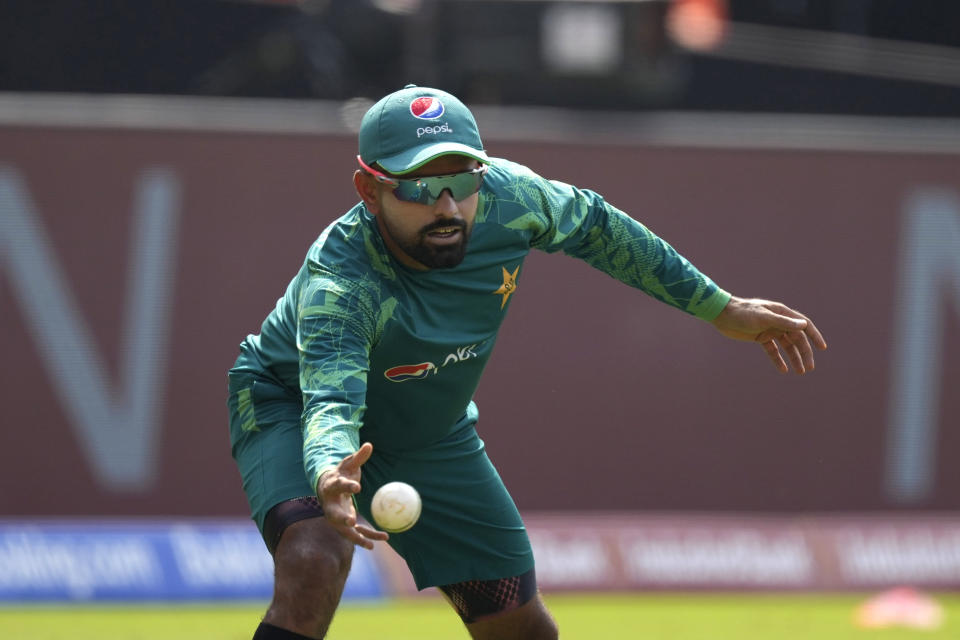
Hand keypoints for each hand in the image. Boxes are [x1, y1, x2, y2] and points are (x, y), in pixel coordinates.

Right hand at [316, 442, 388, 548]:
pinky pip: (354, 533)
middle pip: (333, 513)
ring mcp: (335, 516)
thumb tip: (369, 445)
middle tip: (351, 522)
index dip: (348, 486)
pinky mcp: (342, 524)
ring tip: (370, 544)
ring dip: (355, 536)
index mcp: (332, 486)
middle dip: (342, 518)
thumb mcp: (348, 464)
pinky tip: (380, 540)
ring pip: (343, 529)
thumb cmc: (340, 474)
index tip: (358, 487)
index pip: (339, 485)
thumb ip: (358, 457)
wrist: (326, 487)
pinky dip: (366, 537)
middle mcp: (330, 504)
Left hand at [711, 296, 826, 373]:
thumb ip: (783, 322)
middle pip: (796, 339)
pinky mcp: (760, 337)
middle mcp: (778, 321)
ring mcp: (769, 329)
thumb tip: (803, 326)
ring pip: (786, 346)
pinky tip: (783, 370)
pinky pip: (773, 350)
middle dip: (804, 353)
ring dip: (794, 358)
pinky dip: (778, 360)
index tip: (822, 348)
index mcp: (782, 313)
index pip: (804, 325)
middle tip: (809, 368)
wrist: (722, 315)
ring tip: (800, 372)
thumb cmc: (743, 312)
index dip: (814, 336)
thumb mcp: (763, 317)